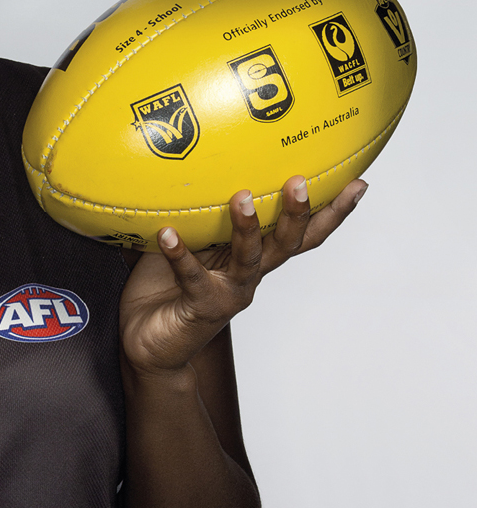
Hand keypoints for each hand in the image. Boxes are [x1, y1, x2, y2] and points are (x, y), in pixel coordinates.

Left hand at [119, 176, 366, 376]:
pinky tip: (167, 233)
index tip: (358, 183)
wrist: (150, 347)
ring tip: (243, 198)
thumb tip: (188, 160)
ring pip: (249, 258)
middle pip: (287, 243)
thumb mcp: (187, 243)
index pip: (301, 233)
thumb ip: (195, 213)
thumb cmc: (165, 288)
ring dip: (248, 228)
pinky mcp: (201, 307)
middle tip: (301, 181)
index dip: (331, 212)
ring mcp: (229, 293)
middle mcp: (250, 276)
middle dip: (299, 213)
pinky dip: (180, 254)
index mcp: (255, 258)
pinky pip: (191, 276)